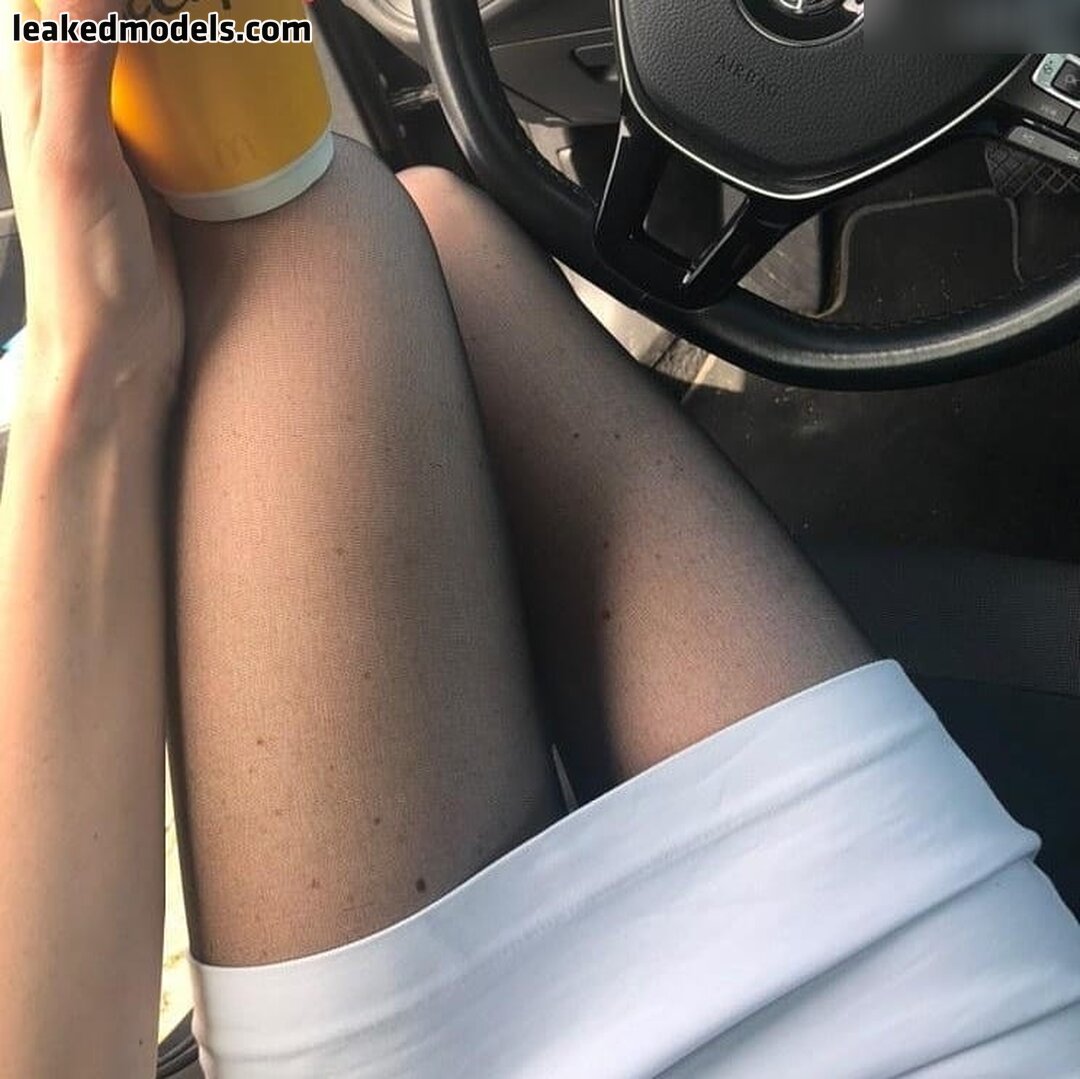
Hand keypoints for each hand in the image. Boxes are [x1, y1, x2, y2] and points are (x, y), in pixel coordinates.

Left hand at [0, 0, 182, 436]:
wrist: (120, 341)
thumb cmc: (80, 269)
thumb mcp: (76, 156)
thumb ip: (79, 64)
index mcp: (32, 82)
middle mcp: (70, 97)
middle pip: (96, 14)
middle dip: (148, 6)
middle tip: (188, 5)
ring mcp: (116, 129)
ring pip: (139, 49)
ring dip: (173, 28)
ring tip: (210, 21)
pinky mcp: (156, 161)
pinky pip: (177, 100)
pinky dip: (200, 81)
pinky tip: (226, 82)